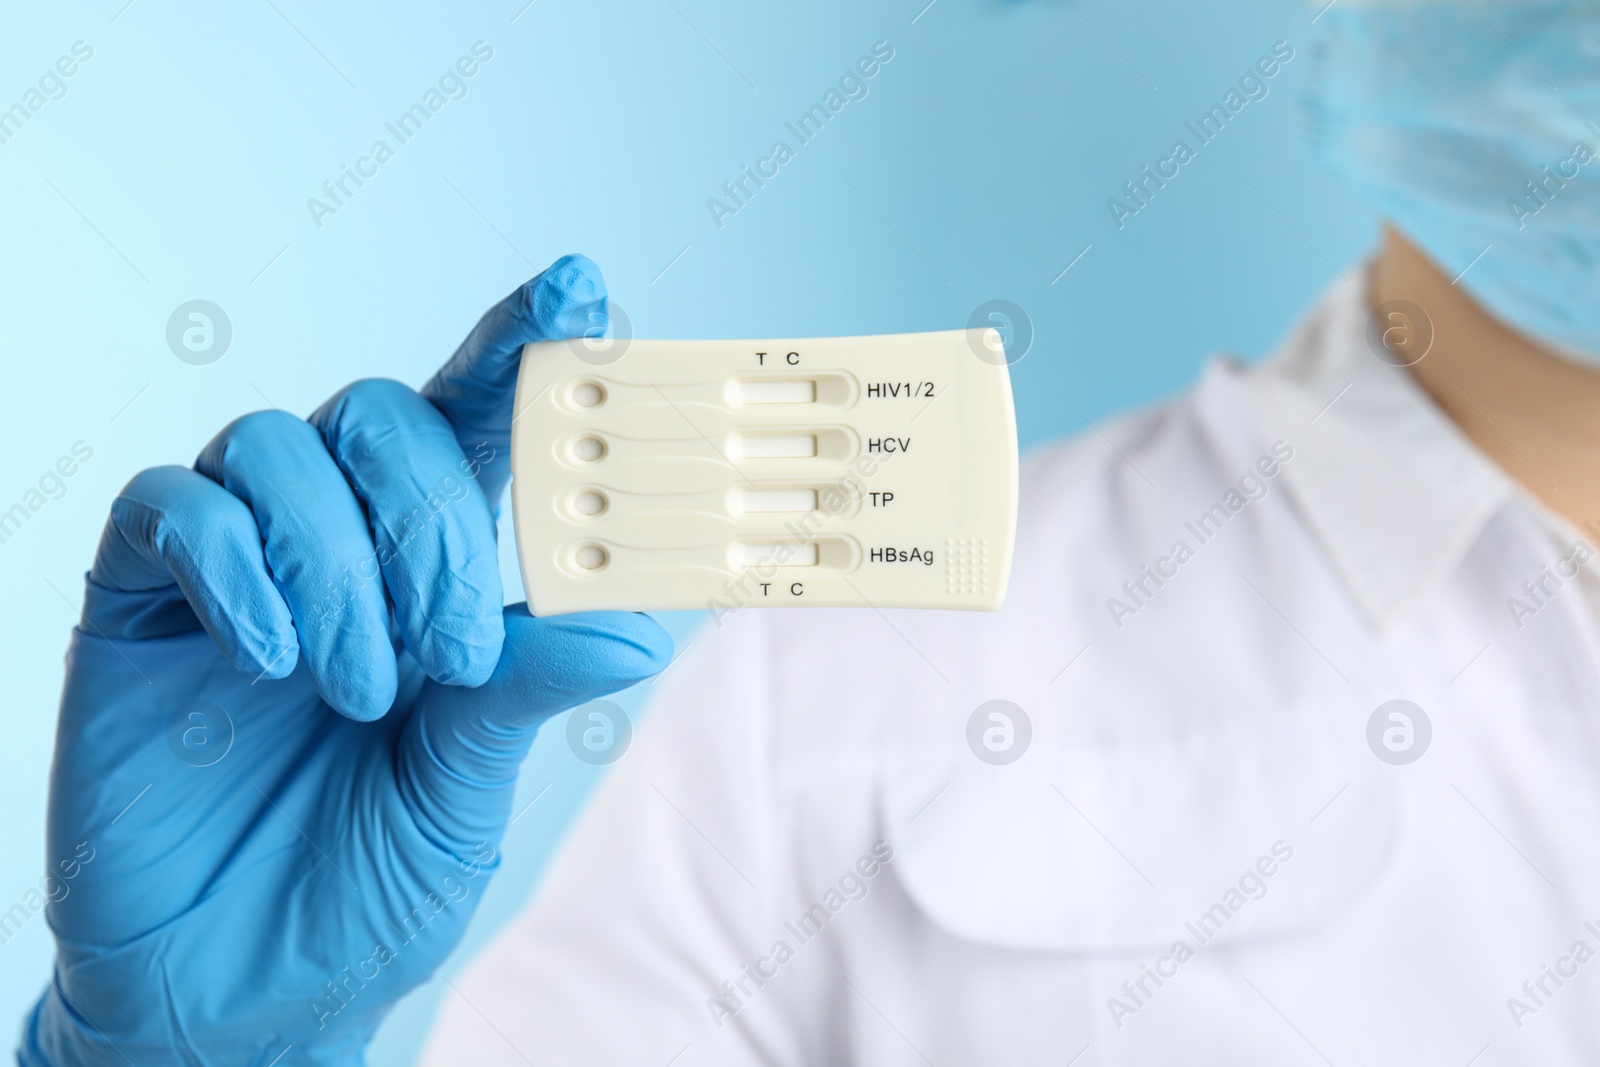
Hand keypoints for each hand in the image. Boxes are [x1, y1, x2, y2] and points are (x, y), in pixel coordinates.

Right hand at [20, 255, 670, 1065]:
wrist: (239, 990)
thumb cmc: (367, 879)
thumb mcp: (471, 783)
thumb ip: (532, 684)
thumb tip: (639, 619)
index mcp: (433, 567)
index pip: (482, 420)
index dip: (527, 343)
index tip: (581, 286)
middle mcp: (337, 538)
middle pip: (384, 415)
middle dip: (433, 521)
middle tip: (454, 650)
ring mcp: (236, 562)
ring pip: (281, 447)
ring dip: (342, 565)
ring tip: (363, 691)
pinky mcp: (141, 599)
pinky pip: (174, 509)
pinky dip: (236, 569)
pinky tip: (272, 661)